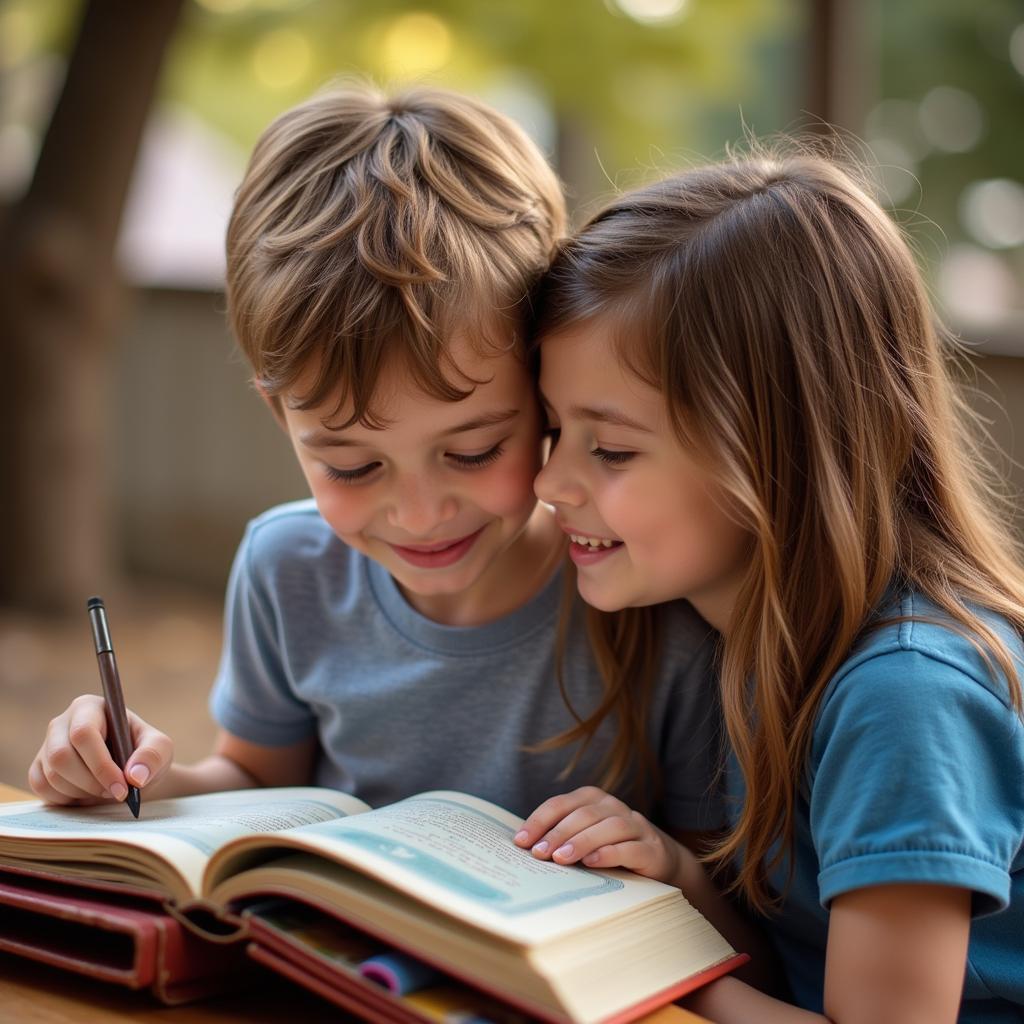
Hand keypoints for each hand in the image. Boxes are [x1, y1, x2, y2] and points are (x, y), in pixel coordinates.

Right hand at [28, 695, 172, 805]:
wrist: (130, 772)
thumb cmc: (143, 753)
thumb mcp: (161, 749)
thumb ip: (153, 756)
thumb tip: (134, 776)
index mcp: (90, 707)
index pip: (84, 733)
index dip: (100, 764)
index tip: (122, 787)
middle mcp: (63, 722)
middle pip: (61, 755)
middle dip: (91, 781)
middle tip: (116, 792)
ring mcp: (47, 745)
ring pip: (52, 775)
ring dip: (82, 791)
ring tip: (106, 790)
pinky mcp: (38, 767)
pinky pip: (42, 788)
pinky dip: (67, 799)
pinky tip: (87, 793)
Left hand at [513, 786, 682, 883]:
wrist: (660, 861)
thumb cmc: (612, 849)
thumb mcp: (585, 839)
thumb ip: (563, 838)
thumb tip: (527, 849)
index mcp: (593, 800)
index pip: (561, 804)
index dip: (539, 820)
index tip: (521, 841)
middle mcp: (614, 807)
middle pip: (583, 814)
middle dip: (557, 832)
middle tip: (539, 853)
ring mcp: (636, 825)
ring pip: (608, 827)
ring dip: (581, 841)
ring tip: (561, 858)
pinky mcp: (651, 848)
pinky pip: (630, 847)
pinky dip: (609, 853)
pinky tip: (592, 863)